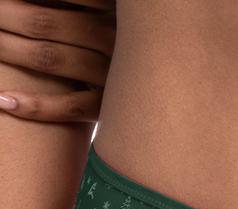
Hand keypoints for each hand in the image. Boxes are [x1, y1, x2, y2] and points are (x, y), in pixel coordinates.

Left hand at [0, 0, 114, 122]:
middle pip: (43, 21)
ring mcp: (113, 74)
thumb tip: (30, 5)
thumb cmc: (120, 42)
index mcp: (109, 8)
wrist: (160, 86)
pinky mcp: (111, 107)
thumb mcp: (106, 17)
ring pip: (50, 59)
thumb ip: (83, 7)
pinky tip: (3, 100)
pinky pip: (69, 107)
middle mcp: (112, 37)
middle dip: (4, 17)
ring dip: (8, 50)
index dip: (21, 1)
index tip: (3, 4)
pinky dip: (35, 106)